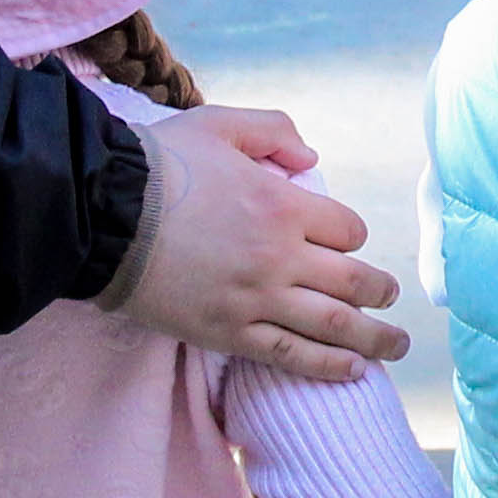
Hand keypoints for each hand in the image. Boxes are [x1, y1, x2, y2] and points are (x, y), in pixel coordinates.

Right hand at [105, 106, 407, 381]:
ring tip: (395, 348)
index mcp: (284, 205)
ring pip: (334, 326)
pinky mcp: (229, 333)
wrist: (103, 214)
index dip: (350, 235)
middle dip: (381, 291)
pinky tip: (352, 372)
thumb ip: (274, 132)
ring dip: (374, 340)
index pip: (347, 230)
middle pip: (354, 281)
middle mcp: (281, 257)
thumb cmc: (160, 164)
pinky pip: (291, 356)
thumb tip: (311, 158)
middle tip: (392, 297)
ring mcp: (257, 300)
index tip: (344, 242)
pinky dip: (328, 366)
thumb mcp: (221, 125)